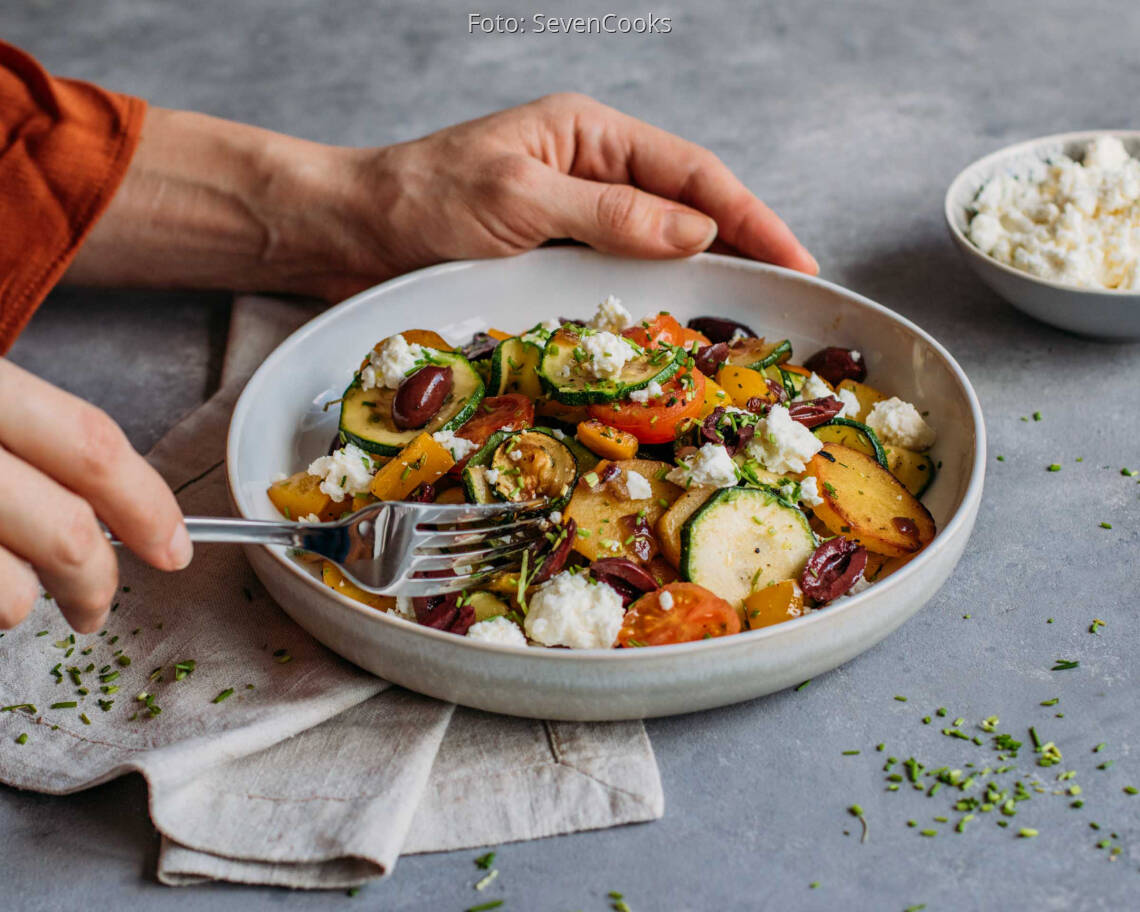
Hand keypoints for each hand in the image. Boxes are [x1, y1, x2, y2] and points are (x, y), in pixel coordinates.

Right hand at [0, 360, 191, 630]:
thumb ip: (26, 426)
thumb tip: (100, 500)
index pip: (95, 448)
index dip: (148, 506)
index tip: (174, 548)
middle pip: (67, 534)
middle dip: (96, 583)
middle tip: (95, 607)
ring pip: (11, 591)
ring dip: (20, 601)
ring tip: (11, 587)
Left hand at [327, 92, 817, 299]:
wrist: (348, 235)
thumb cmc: (419, 200)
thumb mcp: (518, 198)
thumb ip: (609, 212)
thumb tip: (696, 232)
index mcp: (588, 135)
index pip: (693, 174)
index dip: (751, 217)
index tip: (797, 261)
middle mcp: (589, 175)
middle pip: (686, 210)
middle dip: (741, 250)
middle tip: (788, 302)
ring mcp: (572, 221)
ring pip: (656, 250)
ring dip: (699, 283)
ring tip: (744, 323)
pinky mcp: (550, 262)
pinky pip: (617, 281)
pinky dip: (649, 303)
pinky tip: (672, 331)